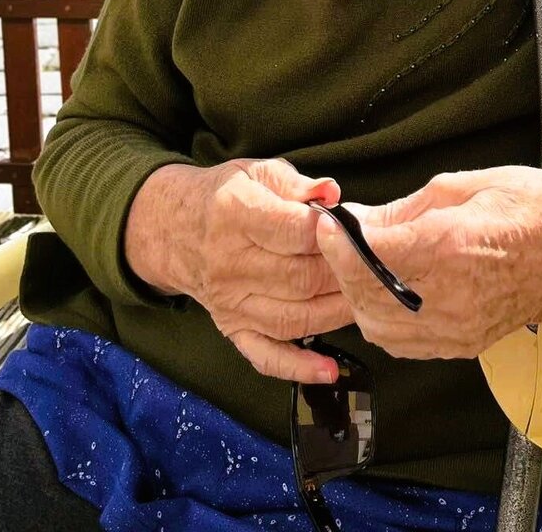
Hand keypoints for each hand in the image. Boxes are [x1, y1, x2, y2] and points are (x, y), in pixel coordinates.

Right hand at [125, 159, 352, 382]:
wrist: (173, 227)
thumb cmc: (224, 194)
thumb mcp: (257, 173)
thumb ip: (297, 183)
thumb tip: (332, 192)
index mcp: (235, 214)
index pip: (293, 231)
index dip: (329, 232)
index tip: (352, 227)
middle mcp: (229, 263)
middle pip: (298, 278)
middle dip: (341, 274)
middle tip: (368, 266)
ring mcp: (229, 302)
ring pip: (292, 318)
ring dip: (334, 314)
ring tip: (364, 302)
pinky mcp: (231, 328)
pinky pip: (265, 355)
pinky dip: (298, 368)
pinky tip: (328, 369)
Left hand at [315, 166, 541, 360]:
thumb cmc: (534, 206)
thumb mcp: (469, 185)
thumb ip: (407, 208)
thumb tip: (360, 219)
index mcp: (455, 246)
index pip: (374, 252)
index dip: (340, 238)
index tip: (325, 221)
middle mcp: (453, 296)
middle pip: (368, 293)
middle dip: (341, 265)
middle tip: (334, 238)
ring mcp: (459, 328)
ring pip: (378, 326)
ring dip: (355, 294)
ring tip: (355, 262)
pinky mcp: (463, 345)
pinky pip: (401, 343)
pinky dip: (379, 318)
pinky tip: (380, 290)